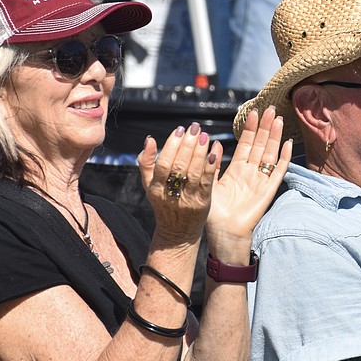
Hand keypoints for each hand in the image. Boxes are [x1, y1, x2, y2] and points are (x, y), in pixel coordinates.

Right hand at [137, 122, 221, 243]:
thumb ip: (147, 163)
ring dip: (199, 152)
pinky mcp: (202, 203)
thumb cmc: (164, 204)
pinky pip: (206, 182)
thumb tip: (149, 139)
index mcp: (155, 188)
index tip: (179, 130)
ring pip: (193, 172)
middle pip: (179, 166)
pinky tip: (214, 152)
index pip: (163, 163)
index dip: (171, 146)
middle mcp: (170, 194)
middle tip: (195, 128)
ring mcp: (187, 199)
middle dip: (187, 144)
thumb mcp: (149, 186)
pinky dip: (210, 166)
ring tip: (204, 136)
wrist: (177, 233)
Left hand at [206, 107, 292, 260]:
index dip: (250, 129)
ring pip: (270, 153)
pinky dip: (283, 157)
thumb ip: (212, 164)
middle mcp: (250, 172)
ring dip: (274, 136)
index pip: (245, 144)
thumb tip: (212, 142)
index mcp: (236, 170)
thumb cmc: (215, 214)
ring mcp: (261, 180)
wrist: (225, 233)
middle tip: (270, 108)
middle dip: (265, 126)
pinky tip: (287, 143)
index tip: (253, 112)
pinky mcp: (269, 190)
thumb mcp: (208, 184)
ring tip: (278, 119)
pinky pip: (278, 171)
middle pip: (260, 144)